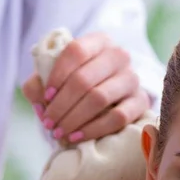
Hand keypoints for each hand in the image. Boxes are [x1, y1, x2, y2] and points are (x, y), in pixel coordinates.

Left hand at [22, 32, 149, 142]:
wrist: (110, 102)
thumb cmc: (78, 88)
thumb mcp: (56, 80)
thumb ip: (38, 84)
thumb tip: (38, 97)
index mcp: (98, 42)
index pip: (76, 51)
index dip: (57, 75)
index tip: (46, 97)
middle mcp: (119, 56)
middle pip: (85, 79)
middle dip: (62, 105)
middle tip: (49, 123)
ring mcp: (132, 79)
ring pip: (99, 98)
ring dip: (74, 118)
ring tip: (59, 133)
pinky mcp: (141, 102)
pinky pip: (118, 117)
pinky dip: (94, 129)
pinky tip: (78, 137)